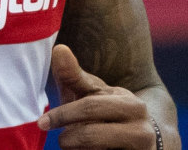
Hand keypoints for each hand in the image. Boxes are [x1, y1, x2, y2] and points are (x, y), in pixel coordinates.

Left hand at [37, 44, 156, 148]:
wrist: (145, 141)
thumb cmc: (108, 113)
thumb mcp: (93, 94)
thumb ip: (74, 75)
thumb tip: (58, 49)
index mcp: (131, 106)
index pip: (89, 107)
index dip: (62, 115)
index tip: (42, 122)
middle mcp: (141, 131)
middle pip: (90, 136)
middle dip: (69, 139)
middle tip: (62, 140)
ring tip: (77, 145)